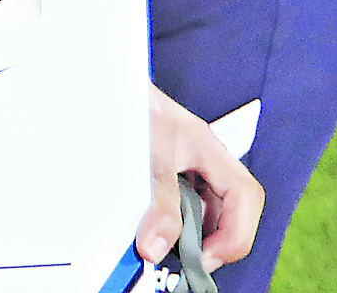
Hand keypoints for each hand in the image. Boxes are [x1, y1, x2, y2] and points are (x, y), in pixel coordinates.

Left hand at [139, 83, 260, 270]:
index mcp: (208, 147)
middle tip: (181, 257)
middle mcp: (200, 156)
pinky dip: (165, 218)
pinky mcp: (160, 167)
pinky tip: (147, 223)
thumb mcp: (145, 155)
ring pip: (199, 208)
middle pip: (226, 208)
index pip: (245, 196)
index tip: (209, 257)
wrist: (91, 79)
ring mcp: (181, 161)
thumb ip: (157, 201)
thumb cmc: (123, 101)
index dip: (236, 233)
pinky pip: (175, 201)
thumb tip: (157, 245)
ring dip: (185, 230)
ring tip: (159, 241)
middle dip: (209, 238)